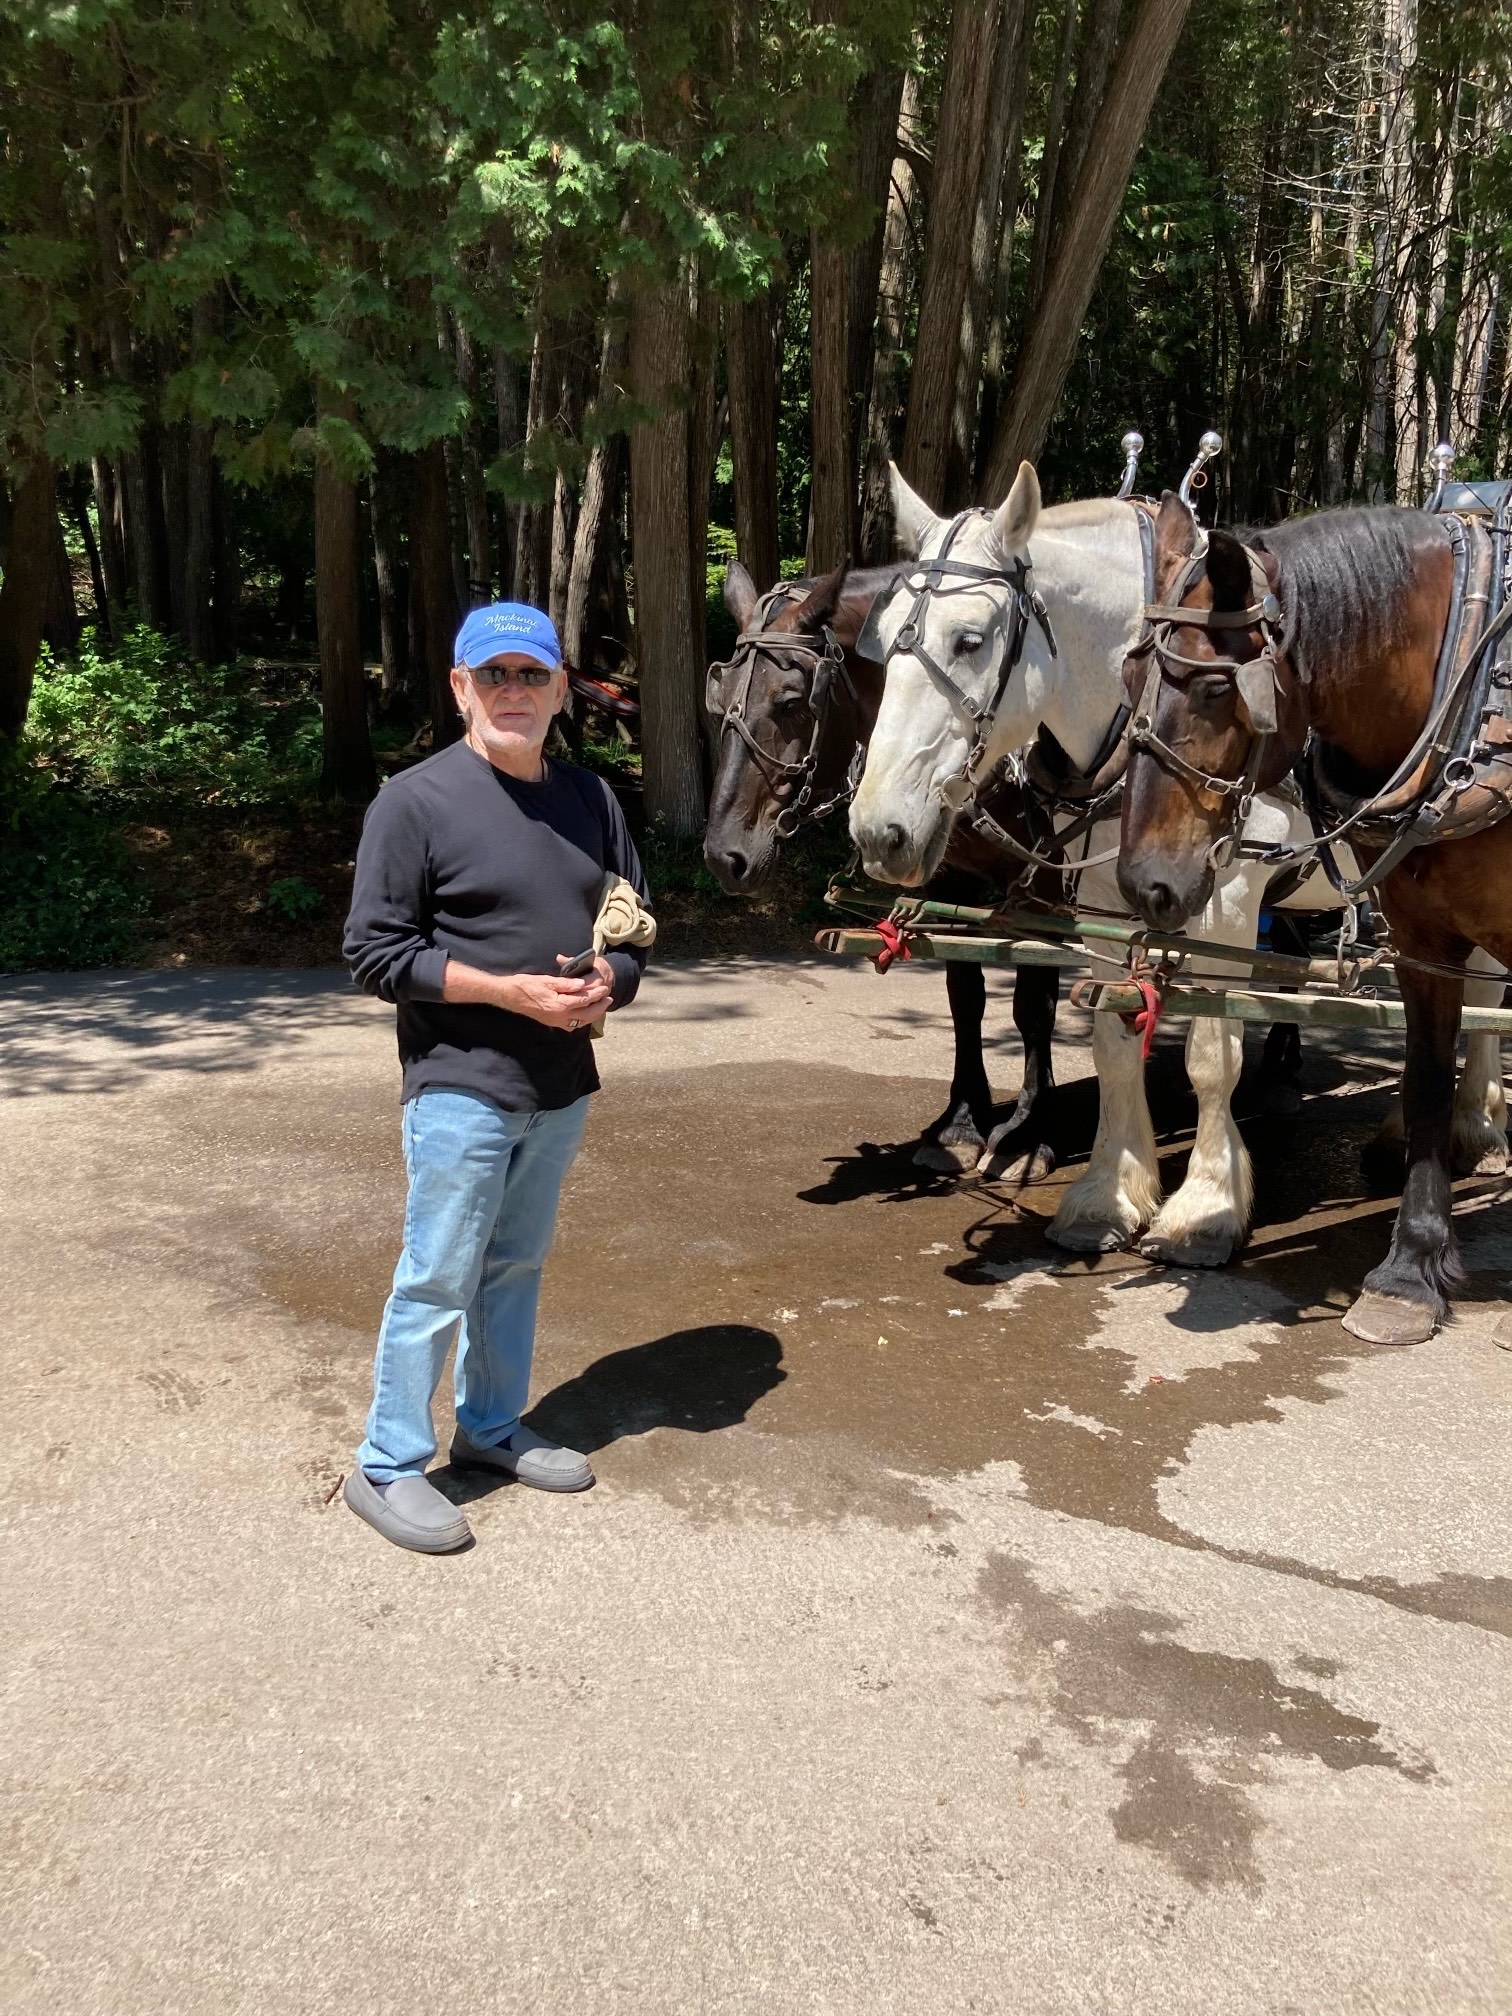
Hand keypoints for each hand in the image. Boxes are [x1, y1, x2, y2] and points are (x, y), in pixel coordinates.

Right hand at [494, 964, 610, 1030]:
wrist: (509, 996)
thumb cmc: (526, 985)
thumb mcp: (547, 980)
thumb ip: (566, 984)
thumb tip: (582, 985)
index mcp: (560, 1005)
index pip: (584, 1000)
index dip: (596, 994)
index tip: (605, 988)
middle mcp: (559, 1016)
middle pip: (586, 1014)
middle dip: (599, 1007)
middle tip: (608, 999)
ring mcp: (555, 1021)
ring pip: (580, 1022)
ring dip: (592, 1015)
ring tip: (600, 1007)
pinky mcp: (551, 1022)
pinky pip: (570, 1025)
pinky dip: (580, 1021)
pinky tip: (583, 1016)